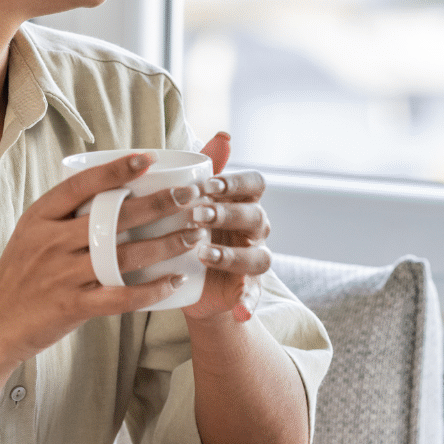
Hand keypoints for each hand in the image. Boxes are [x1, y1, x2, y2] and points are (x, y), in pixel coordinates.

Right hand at [0, 153, 201, 363]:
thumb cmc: (21, 275)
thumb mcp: (32, 234)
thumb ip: (65, 216)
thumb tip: (111, 191)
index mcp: (40, 217)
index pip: (80, 185)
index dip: (115, 170)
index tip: (148, 158)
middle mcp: (50, 241)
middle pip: (113, 217)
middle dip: (159, 205)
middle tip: (192, 197)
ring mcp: (61, 274)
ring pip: (124, 255)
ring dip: (165, 244)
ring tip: (194, 235)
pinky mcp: (71, 306)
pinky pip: (120, 297)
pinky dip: (151, 290)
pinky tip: (174, 281)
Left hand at [180, 132, 271, 323]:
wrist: (183, 280)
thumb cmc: (187, 226)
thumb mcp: (190, 199)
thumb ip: (205, 167)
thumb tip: (224, 135)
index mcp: (242, 202)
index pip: (254, 184)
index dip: (235, 183)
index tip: (208, 185)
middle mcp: (254, 229)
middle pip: (256, 217)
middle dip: (228, 215)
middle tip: (198, 215)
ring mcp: (253, 260)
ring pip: (259, 256)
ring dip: (233, 255)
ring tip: (204, 255)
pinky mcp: (246, 289)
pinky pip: (254, 295)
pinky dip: (249, 302)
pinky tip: (239, 309)